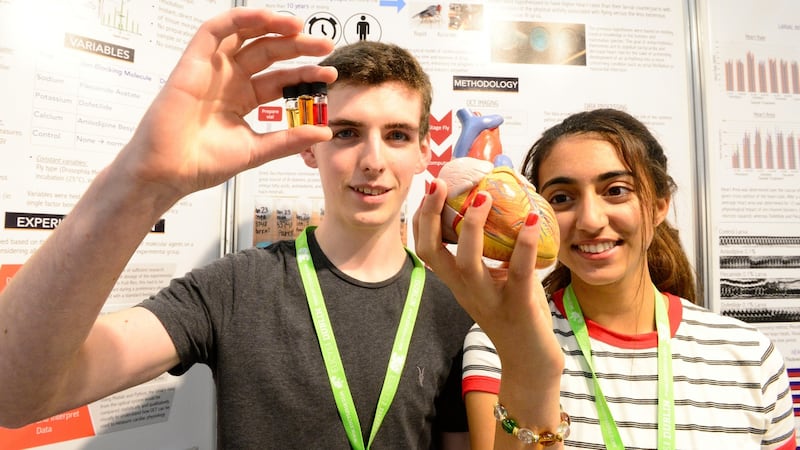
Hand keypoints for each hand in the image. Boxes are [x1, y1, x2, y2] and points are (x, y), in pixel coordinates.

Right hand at [116, 7, 337, 201]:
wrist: (169, 172)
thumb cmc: (203, 163)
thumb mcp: (256, 150)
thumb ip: (289, 140)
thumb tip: (325, 133)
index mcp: (244, 98)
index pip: (280, 79)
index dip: (305, 74)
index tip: (329, 75)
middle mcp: (229, 80)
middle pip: (269, 53)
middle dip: (298, 47)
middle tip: (325, 46)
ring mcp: (212, 69)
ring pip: (245, 35)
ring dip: (272, 26)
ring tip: (299, 27)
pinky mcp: (192, 61)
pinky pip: (215, 31)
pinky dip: (240, 20)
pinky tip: (265, 19)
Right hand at [413, 179, 561, 372]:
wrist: (529, 362)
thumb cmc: (514, 313)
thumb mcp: (494, 280)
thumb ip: (493, 251)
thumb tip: (502, 205)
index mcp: (456, 282)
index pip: (426, 248)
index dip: (422, 218)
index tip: (430, 188)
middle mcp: (464, 290)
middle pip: (433, 251)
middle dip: (432, 215)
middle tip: (439, 184)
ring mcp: (488, 299)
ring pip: (467, 262)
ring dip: (472, 225)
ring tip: (482, 196)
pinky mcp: (517, 305)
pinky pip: (518, 271)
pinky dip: (525, 243)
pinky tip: (532, 219)